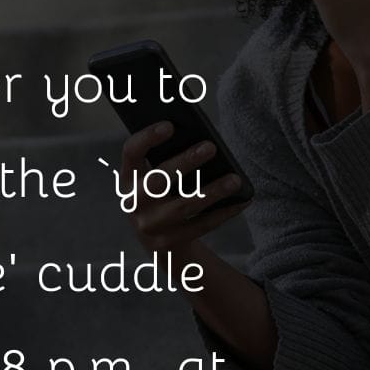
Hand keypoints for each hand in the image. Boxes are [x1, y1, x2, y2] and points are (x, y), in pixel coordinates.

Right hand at [121, 123, 246, 258]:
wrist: (158, 241)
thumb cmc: (163, 197)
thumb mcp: (154, 179)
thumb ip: (166, 159)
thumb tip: (200, 140)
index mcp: (128, 178)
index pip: (131, 153)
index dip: (147, 138)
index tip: (170, 125)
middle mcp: (133, 202)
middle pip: (158, 180)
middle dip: (185, 162)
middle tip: (211, 147)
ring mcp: (149, 226)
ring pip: (184, 206)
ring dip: (212, 191)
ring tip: (235, 180)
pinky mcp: (168, 244)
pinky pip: (200, 226)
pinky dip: (223, 213)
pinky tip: (241, 201)